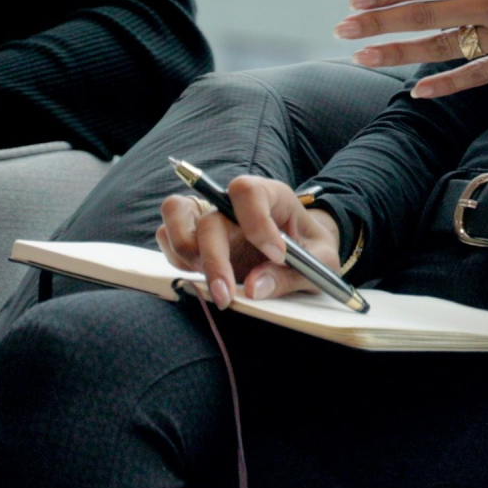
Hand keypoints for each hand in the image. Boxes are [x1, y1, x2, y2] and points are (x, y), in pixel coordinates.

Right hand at [157, 177, 342, 307]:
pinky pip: (167, 239)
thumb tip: (252, 287)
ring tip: (214, 283)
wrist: (304, 252)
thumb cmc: (313, 250)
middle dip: (214, 260)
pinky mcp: (193, 235)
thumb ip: (290, 275)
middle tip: (226, 296)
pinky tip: (204, 280)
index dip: (257, 223)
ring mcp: (209, 215)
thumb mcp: (320, 262)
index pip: (248, 191)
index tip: (277, 255)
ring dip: (187, 254)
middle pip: (209, 218)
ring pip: (175, 214)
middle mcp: (234, 202)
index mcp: (271, 195)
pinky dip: (178, 262)